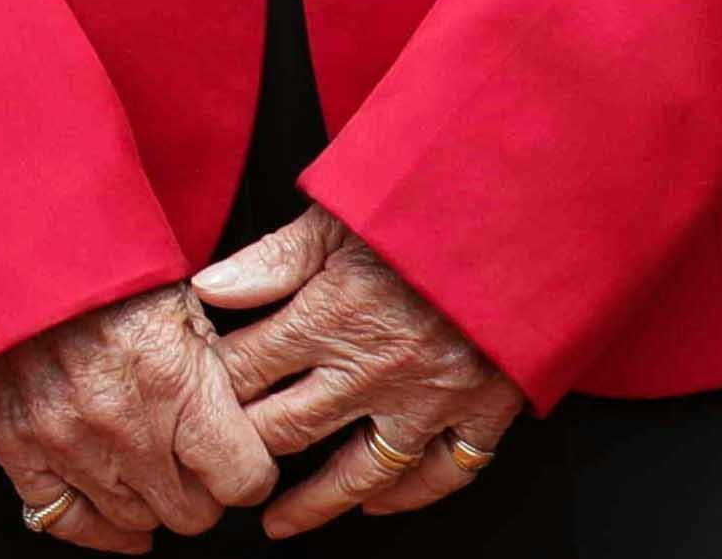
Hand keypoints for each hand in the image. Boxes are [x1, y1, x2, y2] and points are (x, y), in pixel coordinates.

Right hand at [0, 282, 279, 550]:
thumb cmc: (98, 261)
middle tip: (194, 462)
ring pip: (135, 520)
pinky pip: (63, 519)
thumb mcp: (182, 295)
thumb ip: (216, 360)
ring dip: (150, 501)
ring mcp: (67, 443)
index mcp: (175, 383)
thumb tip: (249, 407)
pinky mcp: (19, 446)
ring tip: (150, 471)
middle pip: (191, 513)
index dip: (249, 471)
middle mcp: (124, 426)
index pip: (243, 480)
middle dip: (202, 492)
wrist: (11, 244)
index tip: (241, 458)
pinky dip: (95, 527)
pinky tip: (115, 518)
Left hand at [192, 207, 526, 535]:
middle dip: (245, 450)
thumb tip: (208, 287)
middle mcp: (375, 368)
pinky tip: (378, 501)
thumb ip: (274, 258)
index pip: (250, 366)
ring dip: (315, 502)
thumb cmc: (435, 201)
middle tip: (216, 468)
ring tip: (278, 521)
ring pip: (361, 471)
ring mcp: (431, 398)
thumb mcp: (341, 214)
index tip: (191, 397)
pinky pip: (444, 472)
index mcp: (333, 314)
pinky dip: (409, 494)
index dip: (214, 384)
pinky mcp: (483, 409)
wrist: (529, 214)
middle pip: (289, 428)